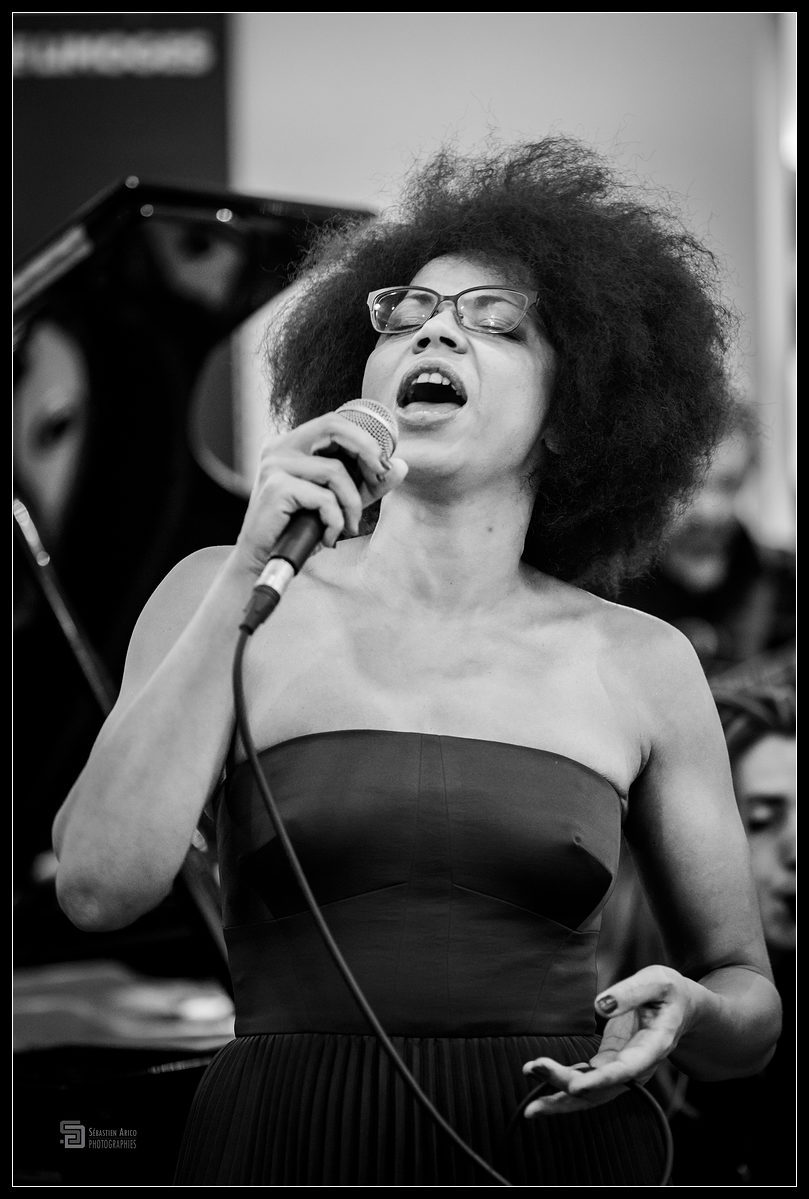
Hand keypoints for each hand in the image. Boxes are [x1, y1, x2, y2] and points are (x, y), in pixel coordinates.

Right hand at [234, 409, 407, 575]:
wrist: (264, 561)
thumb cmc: (298, 529)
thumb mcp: (339, 502)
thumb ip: (366, 484)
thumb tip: (400, 466)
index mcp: (291, 444)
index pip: (334, 425)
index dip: (364, 439)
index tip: (382, 465)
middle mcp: (279, 448)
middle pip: (333, 427)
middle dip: (365, 449)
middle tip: (380, 475)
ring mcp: (274, 465)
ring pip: (334, 471)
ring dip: (351, 504)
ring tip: (347, 527)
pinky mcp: (275, 487)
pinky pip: (324, 498)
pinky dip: (334, 521)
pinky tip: (326, 538)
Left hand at [521, 964, 699, 1114]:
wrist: (680, 1007)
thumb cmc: (668, 991)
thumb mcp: (657, 981)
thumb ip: (631, 992)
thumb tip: (601, 1005)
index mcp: (653, 1048)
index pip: (626, 1071)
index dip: (601, 1081)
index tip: (575, 1086)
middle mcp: (637, 1068)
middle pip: (602, 1088)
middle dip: (567, 1085)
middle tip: (534, 1068)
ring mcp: (622, 1069)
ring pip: (591, 1092)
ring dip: (559, 1094)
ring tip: (529, 1101)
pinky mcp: (610, 1063)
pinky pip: (585, 1079)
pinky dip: (562, 1082)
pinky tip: (537, 1077)